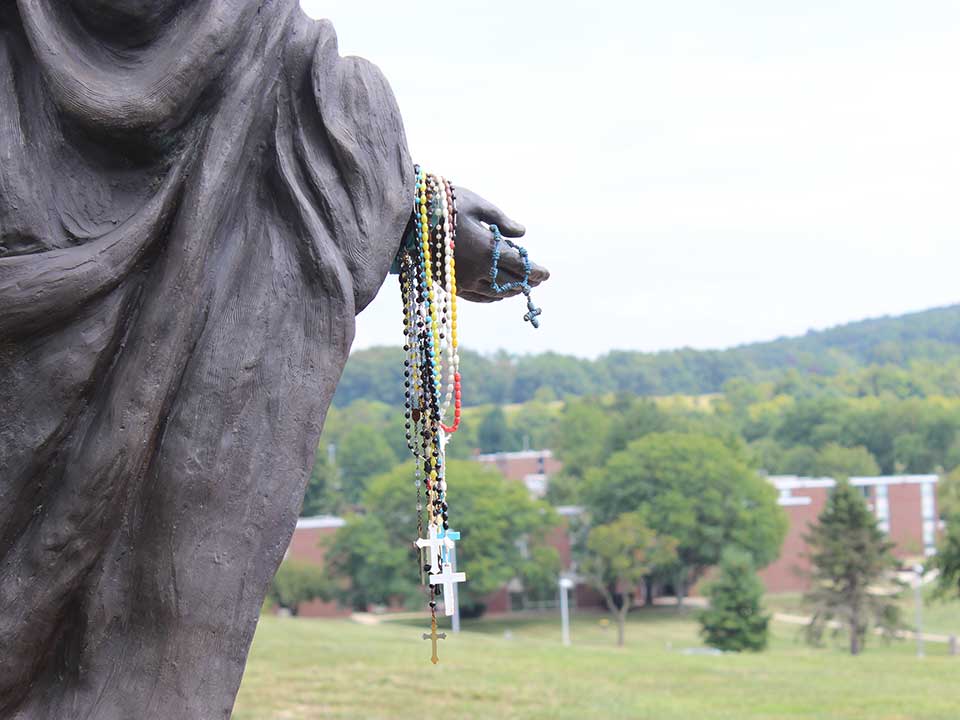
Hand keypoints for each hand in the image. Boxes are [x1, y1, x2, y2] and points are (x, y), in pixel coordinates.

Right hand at [452, 187, 548, 302]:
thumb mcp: (477, 205)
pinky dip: (492, 296)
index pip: (519, 267)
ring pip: (495, 293)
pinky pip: (477, 297)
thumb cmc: (444, 203)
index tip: (546, 274)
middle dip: (526, 282)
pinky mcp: (449, 285)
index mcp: (487, 250)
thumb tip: (521, 233)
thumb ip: (501, 221)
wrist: (406, 217)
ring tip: (519, 286)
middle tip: (537, 280)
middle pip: (510, 282)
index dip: (535, 272)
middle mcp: (477, 271)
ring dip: (510, 290)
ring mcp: (462, 281)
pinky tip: (497, 293)